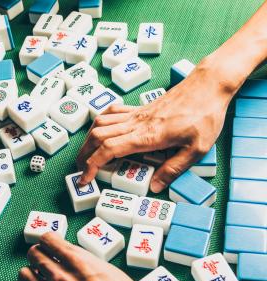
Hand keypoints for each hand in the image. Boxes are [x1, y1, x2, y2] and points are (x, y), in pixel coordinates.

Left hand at [16, 233, 148, 280]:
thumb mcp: (107, 270)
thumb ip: (84, 262)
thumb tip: (71, 258)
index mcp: (78, 262)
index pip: (49, 240)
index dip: (47, 240)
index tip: (48, 243)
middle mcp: (62, 276)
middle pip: (34, 254)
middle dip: (37, 253)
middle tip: (41, 257)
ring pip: (24, 274)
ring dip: (29, 272)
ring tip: (34, 274)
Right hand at [76, 58, 233, 191]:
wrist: (208, 86)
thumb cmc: (205, 115)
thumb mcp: (196, 148)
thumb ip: (174, 168)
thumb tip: (156, 186)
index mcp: (147, 136)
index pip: (109, 149)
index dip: (93, 165)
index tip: (85, 178)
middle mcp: (136, 124)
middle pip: (98, 137)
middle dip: (85, 155)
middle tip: (81, 170)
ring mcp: (136, 114)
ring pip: (100, 124)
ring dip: (89, 139)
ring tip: (87, 154)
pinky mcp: (139, 108)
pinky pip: (111, 112)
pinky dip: (100, 122)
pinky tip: (100, 130)